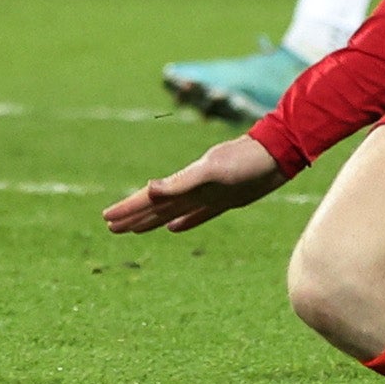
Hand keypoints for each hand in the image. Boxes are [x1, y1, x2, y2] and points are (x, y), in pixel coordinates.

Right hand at [102, 134, 286, 234]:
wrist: (278, 154)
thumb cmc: (244, 161)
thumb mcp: (211, 172)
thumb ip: (181, 183)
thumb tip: (149, 189)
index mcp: (185, 182)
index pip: (149, 199)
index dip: (128, 209)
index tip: (106, 219)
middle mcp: (193, 188)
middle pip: (157, 207)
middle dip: (134, 217)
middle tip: (111, 228)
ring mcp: (208, 194)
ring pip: (173, 211)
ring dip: (153, 220)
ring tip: (135, 229)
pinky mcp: (226, 200)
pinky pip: (198, 215)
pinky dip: (184, 222)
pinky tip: (174, 228)